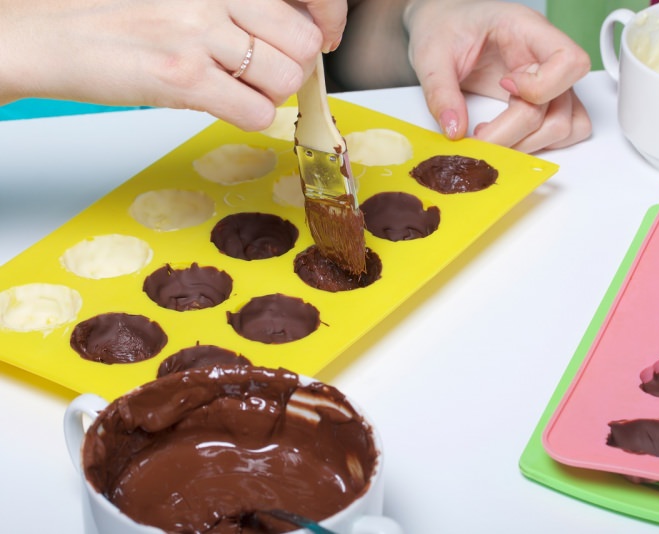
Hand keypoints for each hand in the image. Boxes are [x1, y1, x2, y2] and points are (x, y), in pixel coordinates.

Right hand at [0, 0, 346, 130]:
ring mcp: (199, 33)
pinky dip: (249, 115)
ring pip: (286, 80)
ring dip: (270, 93)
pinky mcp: (182, 78)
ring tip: (237, 87)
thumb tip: (299, 27)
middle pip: (304, 43)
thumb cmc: (115, 12)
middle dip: (293, 65)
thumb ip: (236, 2)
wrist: (45, 33)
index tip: (324, 36)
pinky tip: (223, 103)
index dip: (328, 20)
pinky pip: (256, 112)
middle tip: (266, 71)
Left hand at [404, 0, 591, 151]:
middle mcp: (546, 57)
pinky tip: (507, 135)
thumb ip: (440, 92)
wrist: (443, 28)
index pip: (569, 61)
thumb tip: (454, 130)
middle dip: (516, 132)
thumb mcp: (431, 55)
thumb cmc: (445, 27)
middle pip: (559, 108)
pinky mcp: (545, 102)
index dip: (540, 87)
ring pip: (566, 127)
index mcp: (527, 30)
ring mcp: (550, 82)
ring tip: (490, 135)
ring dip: (526, 143)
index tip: (504, 87)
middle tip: (479, 136)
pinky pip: (564, 131)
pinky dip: (538, 144)